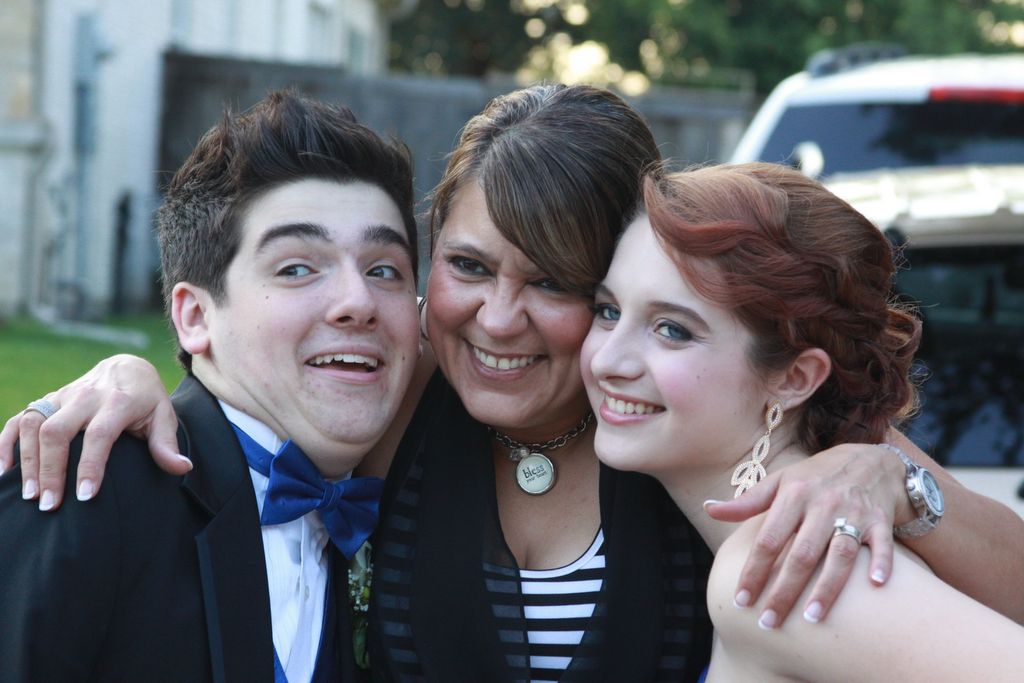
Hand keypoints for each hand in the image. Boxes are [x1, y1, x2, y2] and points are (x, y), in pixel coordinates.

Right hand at [0, 354, 188, 510]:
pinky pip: (18, 419)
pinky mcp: (48, 400)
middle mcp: (86, 397)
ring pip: (34, 424)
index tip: (86, 497)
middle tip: (49, 505)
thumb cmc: (147, 399)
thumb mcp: (163, 417)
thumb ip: (166, 444)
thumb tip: (182, 468)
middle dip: (51, 469)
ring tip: (29, 495)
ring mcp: (62, 397)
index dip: (91, 465)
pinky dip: (6, 443)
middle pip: (58, 430)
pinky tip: (4, 472)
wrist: (127, 367)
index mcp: (118, 401)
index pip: (99, 435)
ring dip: (28, 460)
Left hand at [704, 443, 909, 627]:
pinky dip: (882, 563)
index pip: (769, 539)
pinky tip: (877, 586)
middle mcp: (823, 504)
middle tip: (769, 622)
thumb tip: (709, 509)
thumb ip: (746, 502)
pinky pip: (883, 544)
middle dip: (784, 590)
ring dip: (828, 587)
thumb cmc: (815, 476)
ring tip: (812, 619)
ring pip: (841, 554)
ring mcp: (854, 512)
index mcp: (793, 495)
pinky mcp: (880, 520)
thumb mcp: (779, 482)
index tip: (741, 600)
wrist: (870, 459)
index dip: (753, 571)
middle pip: (802, 554)